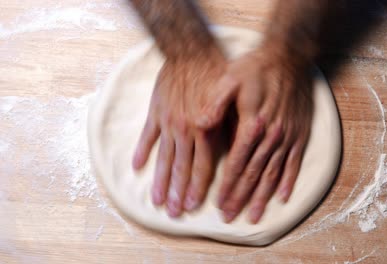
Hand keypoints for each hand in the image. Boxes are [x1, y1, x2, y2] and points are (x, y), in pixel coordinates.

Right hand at [133, 50, 224, 216]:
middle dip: (178, 193)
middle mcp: (185, 130)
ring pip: (164, 157)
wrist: (190, 51)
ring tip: (157, 201)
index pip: (202, 166)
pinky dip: (141, 151)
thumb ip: (228, 126)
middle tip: (174, 214)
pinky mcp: (156, 112)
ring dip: (161, 181)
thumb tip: (235, 151)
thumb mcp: (230, 101)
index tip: (193, 206)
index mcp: (205, 129)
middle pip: (181, 167)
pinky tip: (136, 167)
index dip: (198, 187)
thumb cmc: (215, 73)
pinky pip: (147, 135)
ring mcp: (168, 122)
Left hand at [197, 46, 312, 223]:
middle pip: (254, 174)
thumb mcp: (229, 79)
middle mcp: (271, 135)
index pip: (237, 163)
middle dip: (240, 198)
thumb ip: (215, 104)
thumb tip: (199, 124)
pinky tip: (283, 198)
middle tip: (230, 217)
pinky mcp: (300, 134)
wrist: (289, 57)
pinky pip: (294, 163)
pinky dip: (288, 182)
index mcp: (251, 124)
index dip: (227, 185)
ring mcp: (287, 137)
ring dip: (262, 197)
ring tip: (253, 216)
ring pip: (273, 174)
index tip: (218, 204)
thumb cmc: (255, 68)